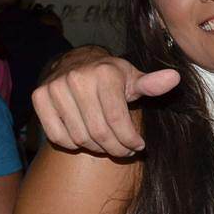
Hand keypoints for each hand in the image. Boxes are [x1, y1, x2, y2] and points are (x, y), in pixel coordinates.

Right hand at [31, 46, 179, 156]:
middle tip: (125, 150)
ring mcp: (55, 88)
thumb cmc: (110, 76)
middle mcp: (77, 78)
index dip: (129, 140)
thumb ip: (152, 84)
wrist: (75, 62)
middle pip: (99, 132)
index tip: (138, 146)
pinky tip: (85, 138)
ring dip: (97, 148)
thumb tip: (175, 78)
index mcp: (104, 74)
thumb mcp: (133, 78)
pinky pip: (57, 136)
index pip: (117, 120)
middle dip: (117, 148)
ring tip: (107, 144)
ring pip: (80, 138)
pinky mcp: (39, 97)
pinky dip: (73, 144)